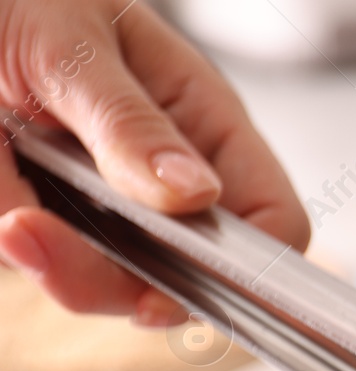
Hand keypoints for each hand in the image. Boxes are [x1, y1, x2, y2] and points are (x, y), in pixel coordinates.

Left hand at [0, 0, 307, 324]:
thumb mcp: (71, 42)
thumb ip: (128, 121)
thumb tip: (195, 191)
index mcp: (203, 124)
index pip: (272, 220)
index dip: (250, 268)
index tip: (185, 279)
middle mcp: (166, 179)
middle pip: (186, 277)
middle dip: (114, 276)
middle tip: (34, 235)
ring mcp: (108, 208)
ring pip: (109, 285)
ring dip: (52, 264)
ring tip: (11, 220)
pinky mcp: (50, 222)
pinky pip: (47, 268)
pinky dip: (22, 249)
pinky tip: (7, 218)